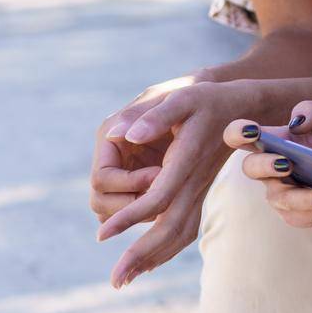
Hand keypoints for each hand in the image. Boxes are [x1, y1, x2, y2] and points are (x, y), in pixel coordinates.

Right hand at [89, 74, 199, 224]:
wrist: (211, 103)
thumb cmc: (192, 97)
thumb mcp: (176, 100)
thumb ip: (151, 115)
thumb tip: (119, 135)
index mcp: (110, 138)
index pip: (101, 179)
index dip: (128, 184)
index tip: (160, 175)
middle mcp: (113, 158)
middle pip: (101, 202)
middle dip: (129, 206)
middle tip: (164, 193)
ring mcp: (125, 172)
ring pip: (114, 212)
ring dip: (138, 214)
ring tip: (172, 197)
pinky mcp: (142, 183)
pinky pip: (135, 212)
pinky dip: (149, 215)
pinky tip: (175, 202)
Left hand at [93, 76, 260, 288]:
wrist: (244, 106)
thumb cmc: (208, 99)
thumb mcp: (182, 97)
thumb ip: (154, 115)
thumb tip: (122, 136)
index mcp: (186, 160)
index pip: (156, 198)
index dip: (128, 217)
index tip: (102, 234)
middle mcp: (195, 182)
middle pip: (169, 228)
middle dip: (141, 256)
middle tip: (115, 282)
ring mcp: (200, 191)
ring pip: (179, 233)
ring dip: (152, 259)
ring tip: (125, 279)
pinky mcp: (200, 193)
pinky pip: (185, 228)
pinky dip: (166, 249)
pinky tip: (149, 261)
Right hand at [222, 100, 311, 228]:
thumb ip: (311, 110)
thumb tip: (296, 122)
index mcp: (270, 142)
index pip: (239, 136)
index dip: (237, 133)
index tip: (253, 131)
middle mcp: (268, 170)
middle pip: (251, 168)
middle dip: (266, 165)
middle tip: (287, 163)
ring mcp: (280, 194)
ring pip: (280, 198)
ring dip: (303, 196)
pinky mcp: (297, 215)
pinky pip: (301, 215)